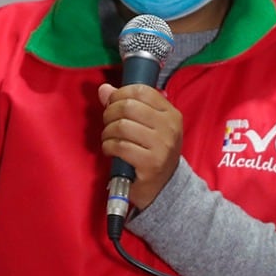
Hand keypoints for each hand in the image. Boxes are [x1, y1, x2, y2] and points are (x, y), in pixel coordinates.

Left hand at [99, 83, 182, 208]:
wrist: (164, 186)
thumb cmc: (153, 152)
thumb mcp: (147, 126)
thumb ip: (127, 104)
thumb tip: (104, 89)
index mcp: (171, 114)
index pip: (142, 91)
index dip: (120, 94)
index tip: (113, 104)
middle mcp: (170, 128)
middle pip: (128, 107)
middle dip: (110, 113)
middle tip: (108, 124)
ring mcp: (162, 146)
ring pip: (122, 126)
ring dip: (107, 132)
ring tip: (108, 138)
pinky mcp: (151, 163)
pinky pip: (120, 146)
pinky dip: (108, 147)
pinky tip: (110, 150)